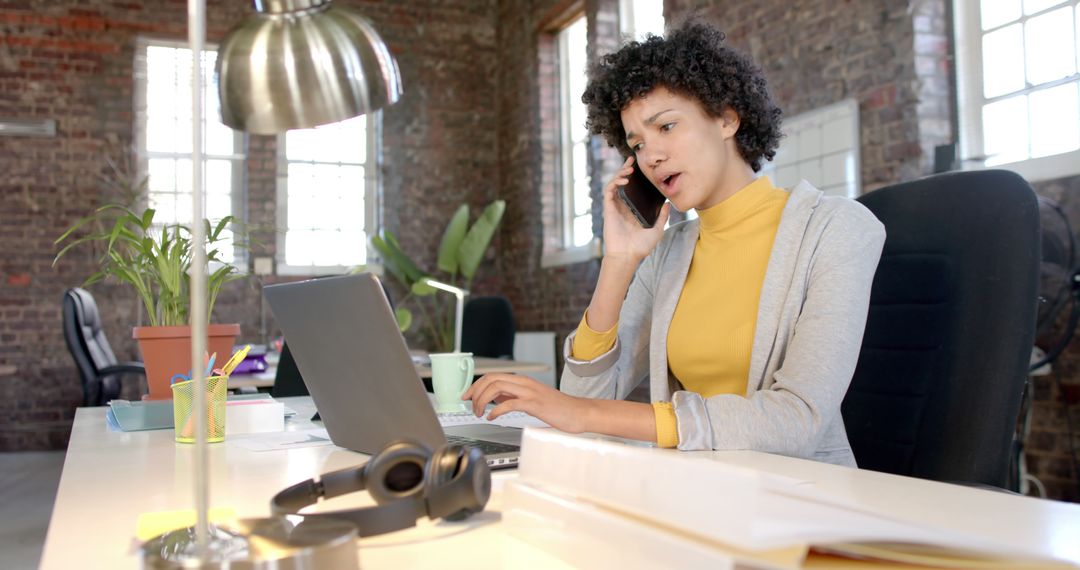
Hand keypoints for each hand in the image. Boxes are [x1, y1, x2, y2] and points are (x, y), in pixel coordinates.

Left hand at [462, 374, 590, 432]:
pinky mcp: (534, 403)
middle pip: (491, 379)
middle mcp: (524, 383)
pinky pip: (509, 403)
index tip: (467, 396)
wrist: (578, 412)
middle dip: (475, 392)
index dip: (476, 385)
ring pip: (497, 387)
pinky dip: (496, 410)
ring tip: (479, 412)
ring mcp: (529, 392)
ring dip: (482, 400)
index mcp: (522, 381)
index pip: (493, 376)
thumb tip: (496, 398)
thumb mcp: (531, 399)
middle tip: (470, 405)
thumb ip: (514, 396)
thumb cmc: (558, 408)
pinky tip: (492, 417)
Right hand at [602, 156, 670, 261]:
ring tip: (629, 169)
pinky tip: (625, 180)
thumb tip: (667, 205)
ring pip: (614, 184)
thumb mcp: (657, 229)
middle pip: (621, 182)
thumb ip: (662, 217)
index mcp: (632, 209)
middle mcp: (622, 206)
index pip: (632, 188)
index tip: (640, 167)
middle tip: (632, 160)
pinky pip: (609, 191)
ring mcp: (615, 207)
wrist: (628, 256)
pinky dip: (615, 182)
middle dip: (625, 169)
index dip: (634, 177)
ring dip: (620, 174)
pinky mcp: (609, 209)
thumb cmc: (641, 247)